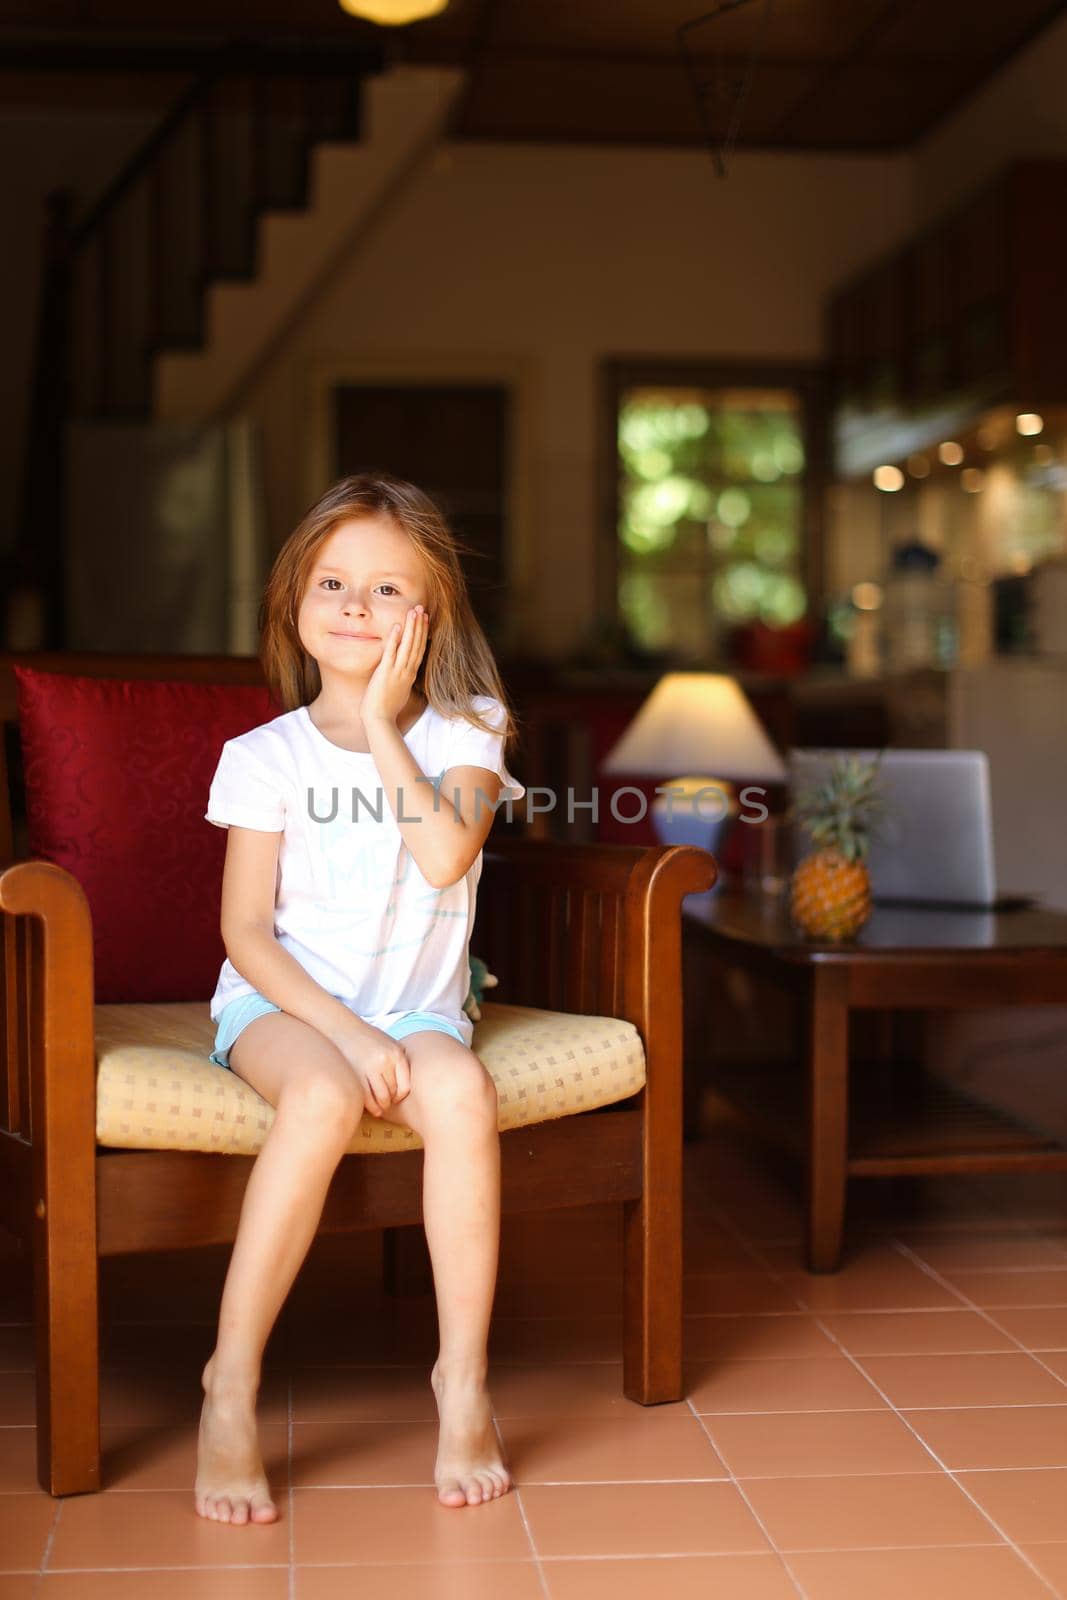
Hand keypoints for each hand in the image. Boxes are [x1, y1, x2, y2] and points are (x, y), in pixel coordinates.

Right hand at [329, 1016, 411, 1117]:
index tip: (396, 1098)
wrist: (342, 1028)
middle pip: (393, 1092)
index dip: (401, 1096)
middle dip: (390, 1101)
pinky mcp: (355, 1074)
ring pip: (381, 1098)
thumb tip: (411, 1084)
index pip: (405, 1086)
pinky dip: (371, 1107)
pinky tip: (371, 1108)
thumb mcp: (390, 1043)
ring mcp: (369, 1068)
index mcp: (396, 1054)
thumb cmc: (368, 1038)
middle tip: (386, 1104)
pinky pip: (367, 1098)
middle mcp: (385, 1061)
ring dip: (381, 1106)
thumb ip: (401, 1060)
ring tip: (379, 1107)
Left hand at [361, 605, 428, 726]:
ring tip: (414, 611)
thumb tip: (401, 674)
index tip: (425, 620)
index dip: (422, 634)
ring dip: (412, 628)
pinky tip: (397, 627)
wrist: (380, 720)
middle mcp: (406, 671)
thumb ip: (400, 680)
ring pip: (408, 645)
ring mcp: (397, 671)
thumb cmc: (386, 709)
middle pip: (416, 644)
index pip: (419, 650)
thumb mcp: (398, 691)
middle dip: (420, 625)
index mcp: (409, 675)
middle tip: (422, 609)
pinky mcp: (386, 673)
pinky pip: (391, 653)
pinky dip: (395, 640)